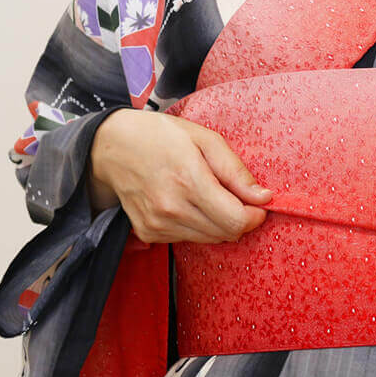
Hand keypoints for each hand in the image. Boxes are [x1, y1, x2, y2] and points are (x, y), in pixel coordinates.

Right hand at [87, 108, 273, 243]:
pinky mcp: (149, 233)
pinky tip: (188, 204)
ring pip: (209, 239)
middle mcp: (171, 208)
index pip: (235, 220)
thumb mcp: (206, 140)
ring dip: (219, 223)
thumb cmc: (162, 137)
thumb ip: (236, 171)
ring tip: (208, 196)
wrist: (111, 147)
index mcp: (189, 180)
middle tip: (236, 198)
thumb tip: (264, 198)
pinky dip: (197, 226)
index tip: (257, 204)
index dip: (254, 216)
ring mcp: (157, 224)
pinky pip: (188, 239)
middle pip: (226, 233)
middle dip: (239, 219)